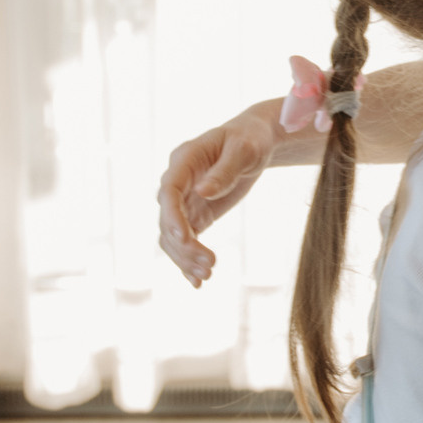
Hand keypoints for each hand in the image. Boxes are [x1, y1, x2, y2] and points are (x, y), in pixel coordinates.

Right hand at [156, 105, 284, 285]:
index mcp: (184, 159)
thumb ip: (224, 171)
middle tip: (210, 264)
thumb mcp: (244, 150)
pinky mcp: (195, 213)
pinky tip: (198, 283)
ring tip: (208, 276)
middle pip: (168, 219)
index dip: (172, 216)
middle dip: (184, 245)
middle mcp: (177, 181)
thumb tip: (203, 192)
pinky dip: (188, 261)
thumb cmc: (250, 139)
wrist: (255, 141)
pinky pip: (185, 241)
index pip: (168, 191)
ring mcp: (184, 200)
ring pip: (172, 236)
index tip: (183, 237)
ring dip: (185, 258)